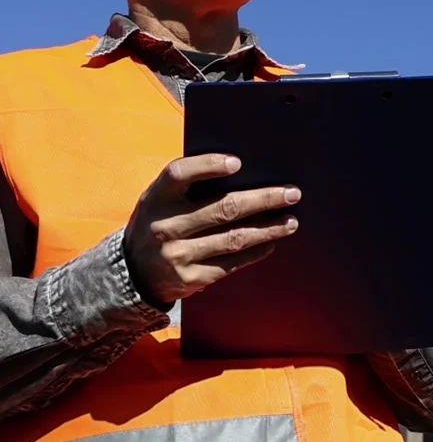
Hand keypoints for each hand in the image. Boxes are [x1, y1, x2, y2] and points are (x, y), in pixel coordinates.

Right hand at [123, 153, 300, 305]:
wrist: (132, 272)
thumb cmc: (158, 222)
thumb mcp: (160, 200)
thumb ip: (188, 186)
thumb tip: (241, 171)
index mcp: (156, 197)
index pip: (180, 174)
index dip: (207, 166)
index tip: (237, 162)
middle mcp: (165, 225)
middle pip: (221, 208)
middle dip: (262, 199)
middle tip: (291, 193)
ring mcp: (178, 255)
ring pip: (233, 238)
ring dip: (268, 228)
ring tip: (291, 220)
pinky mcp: (190, 278)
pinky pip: (231, 263)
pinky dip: (255, 251)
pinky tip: (271, 242)